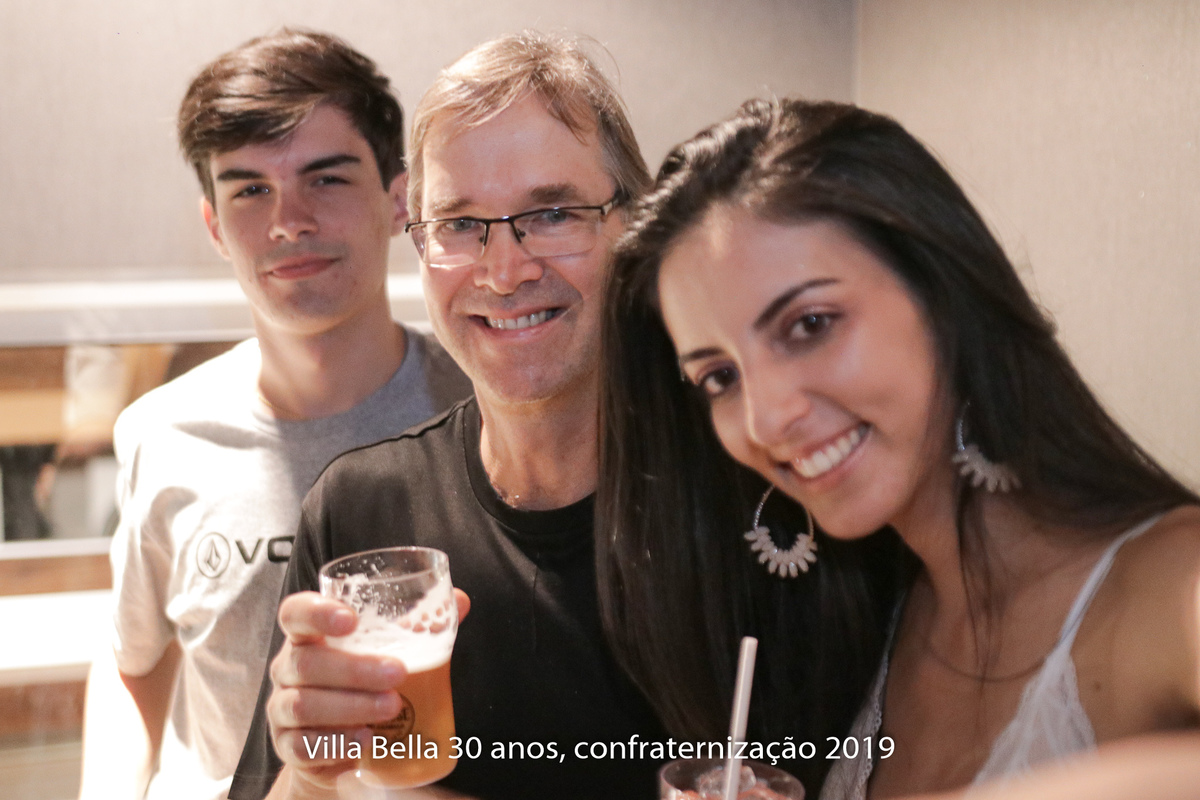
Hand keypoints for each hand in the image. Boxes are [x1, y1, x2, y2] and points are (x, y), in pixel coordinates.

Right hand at [266, 590, 470, 795]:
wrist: (338, 742)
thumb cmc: (363, 682)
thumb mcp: (388, 650)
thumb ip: (419, 623)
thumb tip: (460, 600)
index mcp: (309, 636)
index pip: (295, 613)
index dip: (316, 613)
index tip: (350, 620)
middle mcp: (288, 668)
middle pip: (306, 663)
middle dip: (354, 669)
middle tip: (398, 673)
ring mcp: (282, 709)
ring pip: (303, 705)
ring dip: (350, 706)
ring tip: (393, 707)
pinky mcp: (288, 747)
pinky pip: (302, 746)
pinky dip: (335, 743)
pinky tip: (365, 740)